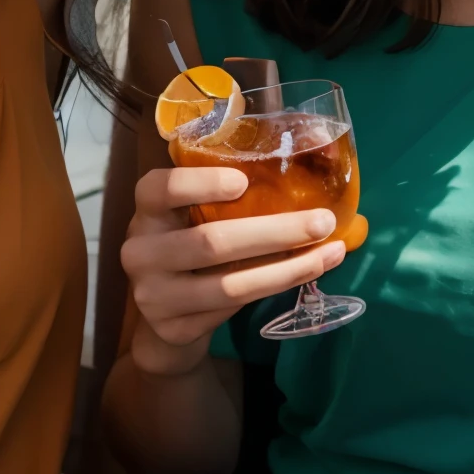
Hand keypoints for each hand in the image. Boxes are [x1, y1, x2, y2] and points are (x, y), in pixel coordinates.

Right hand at [121, 167, 345, 374]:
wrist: (165, 314)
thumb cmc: (196, 237)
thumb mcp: (202, 206)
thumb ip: (240, 177)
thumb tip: (320, 144)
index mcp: (149, 209)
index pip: (160, 189)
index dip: (200, 184)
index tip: (244, 181)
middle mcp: (141, 251)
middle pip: (210, 242)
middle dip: (275, 232)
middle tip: (324, 221)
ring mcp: (153, 296)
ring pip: (229, 285)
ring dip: (288, 269)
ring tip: (332, 252)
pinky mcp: (175, 329)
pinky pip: (234, 308)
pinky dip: (277, 287)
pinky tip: (309, 272)